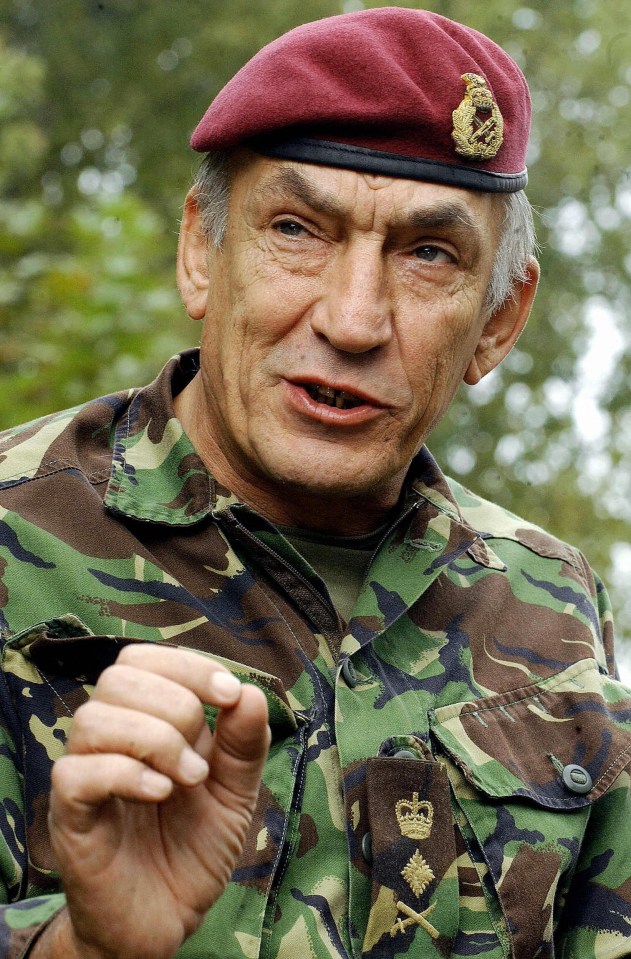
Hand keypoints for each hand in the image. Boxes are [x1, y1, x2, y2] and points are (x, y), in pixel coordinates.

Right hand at [47, 644, 269, 958]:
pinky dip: (125, 774)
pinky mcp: (70, 816)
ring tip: (187, 781)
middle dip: (176, 704)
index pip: (146, 659)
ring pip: (93, 717)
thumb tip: (252, 692)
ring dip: (155, 740)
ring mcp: (86, 775)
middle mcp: (110, 738)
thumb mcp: (234, 793)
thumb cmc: (193, 849)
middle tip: (204, 758)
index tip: (229, 695)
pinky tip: (160, 793)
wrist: (166, 920)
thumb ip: (243, 745)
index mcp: (145, 720)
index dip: (189, 666)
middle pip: (119, 676)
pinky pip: (77, 773)